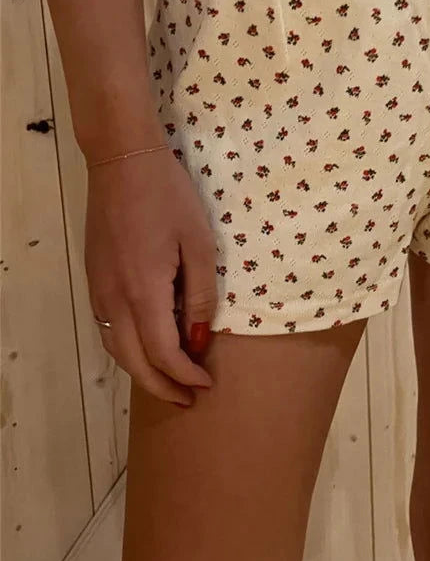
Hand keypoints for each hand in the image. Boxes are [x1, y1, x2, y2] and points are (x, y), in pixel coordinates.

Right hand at [85, 147, 217, 406]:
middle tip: (188, 399)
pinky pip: (106, 328)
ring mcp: (98, 290)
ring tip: (169, 381)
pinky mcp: (93, 279)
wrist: (122, 161)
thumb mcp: (199, 242)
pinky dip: (127, 349)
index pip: (164, 353)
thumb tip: (199, 338)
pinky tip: (146, 347)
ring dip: (142, 371)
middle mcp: (114, 299)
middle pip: (134, 362)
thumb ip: (201, 294)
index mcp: (144, 291)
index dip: (185, 375)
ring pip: (115, 349)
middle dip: (162, 386)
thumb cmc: (169, 196)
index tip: (206, 384)